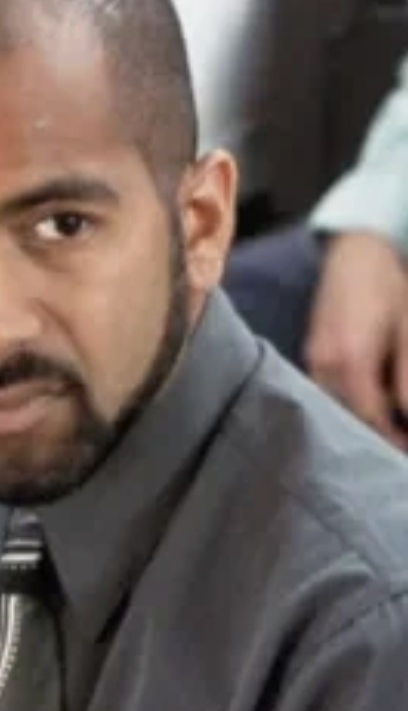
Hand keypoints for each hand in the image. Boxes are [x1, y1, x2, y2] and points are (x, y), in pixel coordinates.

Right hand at [305, 232, 407, 447]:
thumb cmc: (389, 289)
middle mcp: (324, 367)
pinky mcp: (312, 357)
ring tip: (390, 430)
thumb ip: (407, 377)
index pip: (371, 419)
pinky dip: (349, 406)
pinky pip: (328, 394)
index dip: (392, 442)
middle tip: (400, 449)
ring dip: (362, 423)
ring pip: (336, 409)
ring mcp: (313, 362)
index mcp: (351, 361)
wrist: (354, 255)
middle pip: (349, 419)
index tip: (405, 456)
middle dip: (377, 437)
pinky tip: (371, 407)